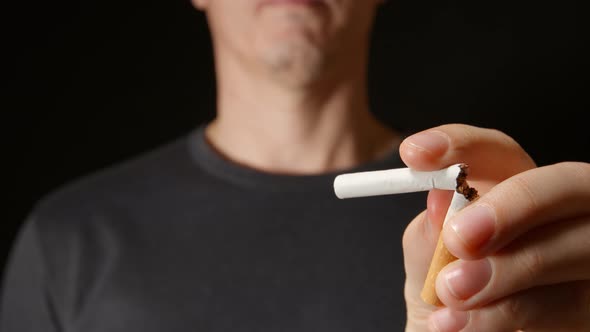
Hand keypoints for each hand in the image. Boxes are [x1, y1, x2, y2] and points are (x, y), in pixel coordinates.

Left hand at [399, 124, 589, 331]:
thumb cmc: (448, 313)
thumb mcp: (427, 277)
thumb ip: (428, 241)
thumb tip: (439, 200)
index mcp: (506, 203)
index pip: (499, 154)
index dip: (461, 145)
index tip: (414, 154)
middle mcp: (554, 223)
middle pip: (565, 184)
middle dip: (513, 206)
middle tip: (459, 240)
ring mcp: (583, 264)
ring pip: (576, 245)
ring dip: (509, 269)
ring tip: (451, 294)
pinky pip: (573, 301)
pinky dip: (516, 311)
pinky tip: (467, 325)